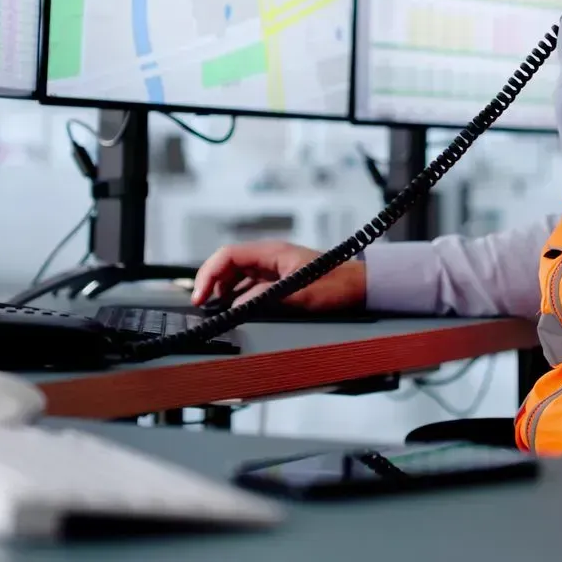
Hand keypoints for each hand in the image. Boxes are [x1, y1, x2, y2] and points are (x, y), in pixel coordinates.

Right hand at [191, 240, 366, 311]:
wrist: (361, 286)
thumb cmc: (335, 284)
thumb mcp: (298, 293)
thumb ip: (265, 298)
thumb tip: (236, 306)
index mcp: (271, 252)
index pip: (227, 255)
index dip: (208, 274)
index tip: (200, 295)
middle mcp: (269, 257)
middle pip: (228, 265)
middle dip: (211, 283)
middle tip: (202, 305)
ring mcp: (274, 267)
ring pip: (237, 275)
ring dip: (223, 290)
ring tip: (215, 309)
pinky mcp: (279, 279)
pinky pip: (250, 285)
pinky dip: (237, 296)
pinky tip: (235, 309)